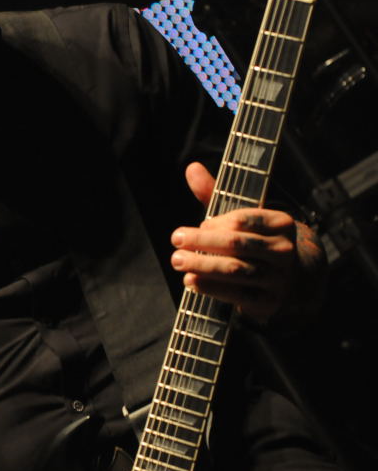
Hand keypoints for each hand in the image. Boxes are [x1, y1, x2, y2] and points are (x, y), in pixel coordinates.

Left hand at [169, 162, 324, 324]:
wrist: (294, 281)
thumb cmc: (257, 241)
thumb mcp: (243, 217)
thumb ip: (215, 194)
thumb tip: (191, 168)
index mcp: (281, 223)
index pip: (243, 220)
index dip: (216, 223)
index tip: (198, 226)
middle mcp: (283, 250)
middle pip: (237, 244)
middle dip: (202, 242)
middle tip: (176, 239)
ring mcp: (278, 278)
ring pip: (236, 270)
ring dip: (202, 265)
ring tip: (178, 260)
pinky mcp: (269, 302)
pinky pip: (236, 294)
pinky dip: (211, 287)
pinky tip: (191, 281)